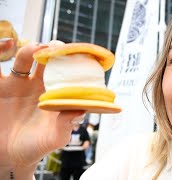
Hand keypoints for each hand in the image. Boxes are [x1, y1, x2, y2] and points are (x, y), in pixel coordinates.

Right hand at [0, 42, 83, 178]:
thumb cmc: (36, 147)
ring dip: (27, 48)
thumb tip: (81, 110)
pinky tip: (5, 48)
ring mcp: (16, 83)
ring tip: (32, 47)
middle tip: (53, 46)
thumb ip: (66, 125)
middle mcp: (36, 84)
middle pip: (44, 58)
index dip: (69, 60)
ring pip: (21, 58)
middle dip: (49, 49)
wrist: (9, 157)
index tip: (73, 53)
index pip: (64, 70)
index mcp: (53, 92)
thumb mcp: (54, 138)